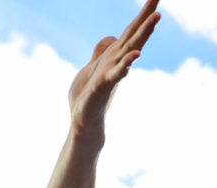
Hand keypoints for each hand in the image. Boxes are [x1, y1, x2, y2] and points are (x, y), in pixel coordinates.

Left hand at [68, 0, 159, 136]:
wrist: (83, 121)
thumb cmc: (88, 96)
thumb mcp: (92, 67)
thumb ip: (102, 52)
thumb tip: (112, 37)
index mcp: (113, 57)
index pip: (130, 33)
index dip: (142, 16)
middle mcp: (116, 63)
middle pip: (134, 38)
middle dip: (146, 21)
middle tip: (160, 7)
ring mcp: (111, 75)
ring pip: (129, 52)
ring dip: (142, 36)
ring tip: (155, 19)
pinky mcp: (101, 88)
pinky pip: (115, 74)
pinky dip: (124, 65)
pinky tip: (133, 56)